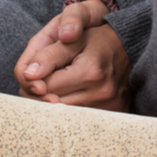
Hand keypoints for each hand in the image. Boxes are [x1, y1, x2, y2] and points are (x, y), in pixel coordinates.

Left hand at [13, 0, 130, 109]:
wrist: (128, 43)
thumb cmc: (96, 37)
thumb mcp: (70, 37)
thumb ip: (47, 55)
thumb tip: (28, 75)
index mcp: (90, 71)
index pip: (45, 87)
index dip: (33, 80)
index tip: (33, 72)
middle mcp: (102, 93)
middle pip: (53, 105)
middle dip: (41, 93)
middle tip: (41, 79)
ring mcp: (109, 106)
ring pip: (65, 115)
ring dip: (55, 102)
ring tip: (57, 84)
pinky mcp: (114, 113)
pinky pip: (81, 119)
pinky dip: (71, 108)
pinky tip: (71, 93)